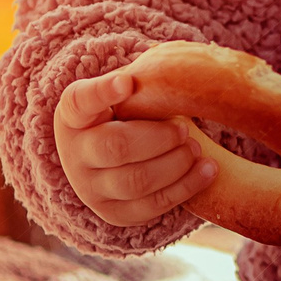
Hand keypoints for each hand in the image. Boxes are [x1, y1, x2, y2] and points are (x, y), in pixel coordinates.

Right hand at [55, 54, 221, 227]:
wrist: (104, 160)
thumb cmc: (122, 115)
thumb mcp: (122, 93)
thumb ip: (141, 82)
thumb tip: (183, 67)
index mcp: (73, 115)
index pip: (80, 101)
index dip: (103, 92)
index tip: (127, 82)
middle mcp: (75, 154)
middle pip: (116, 147)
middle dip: (158, 138)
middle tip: (183, 128)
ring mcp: (91, 188)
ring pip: (135, 181)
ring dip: (175, 164)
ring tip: (195, 148)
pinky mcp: (114, 213)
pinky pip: (151, 206)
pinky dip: (186, 187)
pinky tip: (208, 169)